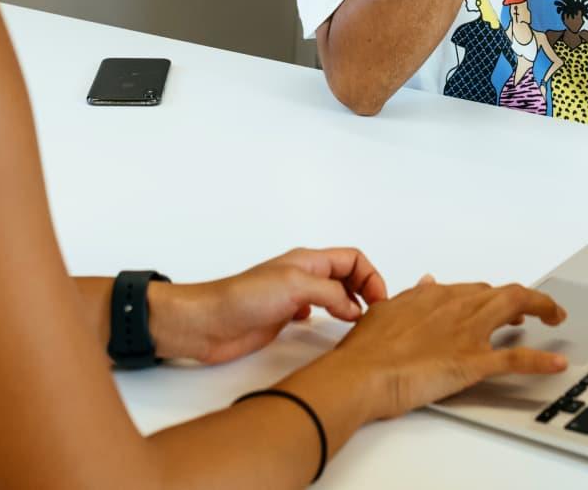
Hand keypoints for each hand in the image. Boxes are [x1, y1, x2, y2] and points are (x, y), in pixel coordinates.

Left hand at [148, 247, 387, 363]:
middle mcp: (303, 275)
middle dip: (365, 288)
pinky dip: (329, 316)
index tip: (379, 303)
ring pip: (332, 293)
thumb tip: (356, 307)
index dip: (371, 277)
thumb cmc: (244, 299)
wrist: (207, 323)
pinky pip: (316, 311)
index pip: (352, 259)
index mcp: (308, 261)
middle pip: (346, 274)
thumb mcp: (295, 287)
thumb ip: (330, 293)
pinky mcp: (282, 317)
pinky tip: (328, 327)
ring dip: (349, 302)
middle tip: (376, 314)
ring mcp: (292, 296)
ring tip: (360, 322)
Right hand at [327, 275, 567, 419]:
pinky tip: (558, 363)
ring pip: (516, 307)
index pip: (474, 290)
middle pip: (501, 293)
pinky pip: (517, 358)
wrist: (362, 372)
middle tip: (540, 309)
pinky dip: (542, 360)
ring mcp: (467, 332)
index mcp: (434, 296)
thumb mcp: (386, 311)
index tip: (502, 304)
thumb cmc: (367, 349)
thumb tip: (425, 283)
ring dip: (542, 308)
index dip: (492, 297)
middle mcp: (455, 306)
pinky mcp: (473, 361)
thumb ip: (411, 298)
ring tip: (556, 317)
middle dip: (526, 298)